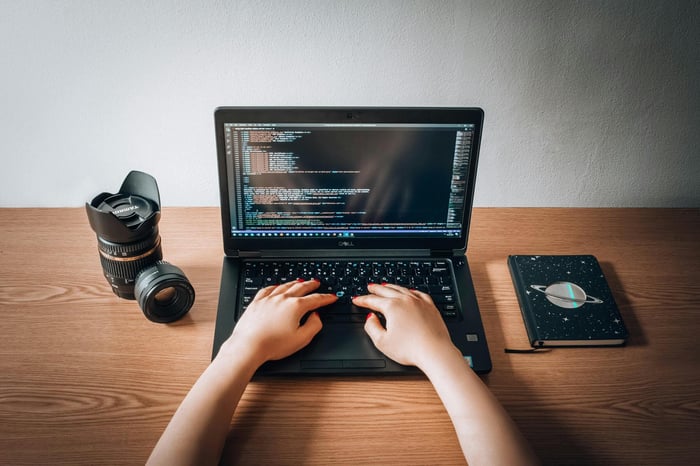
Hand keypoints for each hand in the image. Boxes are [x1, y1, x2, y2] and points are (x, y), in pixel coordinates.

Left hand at [219, 279, 337, 366]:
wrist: (248, 346)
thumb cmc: (273, 345)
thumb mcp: (302, 339)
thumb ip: (314, 325)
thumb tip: (316, 316)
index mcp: (295, 307)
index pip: (315, 299)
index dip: (326, 298)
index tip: (331, 297)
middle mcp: (282, 299)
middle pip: (301, 288)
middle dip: (311, 285)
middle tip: (317, 282)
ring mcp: (268, 299)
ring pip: (285, 286)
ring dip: (295, 283)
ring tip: (300, 281)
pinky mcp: (256, 303)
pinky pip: (268, 289)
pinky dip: (275, 286)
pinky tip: (277, 287)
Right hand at [352, 283, 458, 368]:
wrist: (435, 352)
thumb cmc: (410, 349)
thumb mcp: (382, 342)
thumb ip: (372, 327)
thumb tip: (370, 318)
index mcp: (392, 307)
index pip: (373, 300)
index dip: (363, 300)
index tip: (357, 300)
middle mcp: (406, 300)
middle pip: (387, 290)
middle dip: (376, 289)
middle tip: (369, 287)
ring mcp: (419, 302)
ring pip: (402, 289)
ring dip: (391, 286)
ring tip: (385, 286)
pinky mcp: (430, 307)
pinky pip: (419, 293)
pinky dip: (411, 291)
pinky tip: (409, 292)